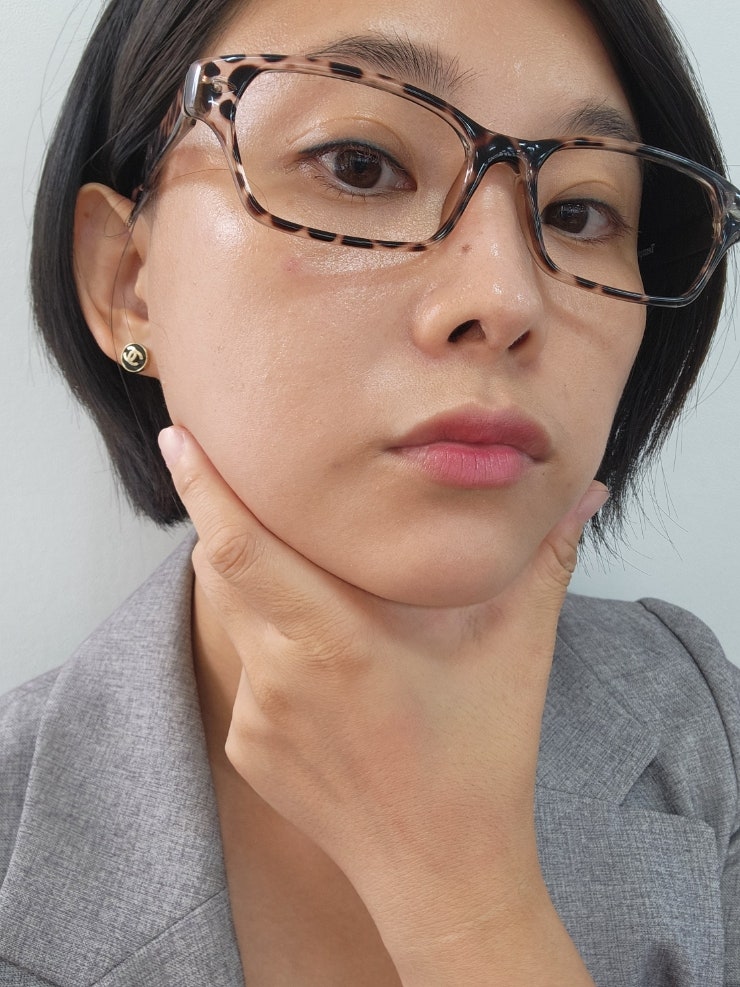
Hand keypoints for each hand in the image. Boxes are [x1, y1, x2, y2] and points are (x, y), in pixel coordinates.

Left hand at [160, 425, 603, 984]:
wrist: (443, 871)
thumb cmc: (480, 759)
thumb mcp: (516, 650)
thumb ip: (542, 561)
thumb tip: (581, 494)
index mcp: (334, 639)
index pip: (240, 546)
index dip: (203, 488)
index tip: (179, 437)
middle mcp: (280, 674)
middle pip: (222, 569)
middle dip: (227, 520)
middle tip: (248, 481)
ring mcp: (255, 717)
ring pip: (234, 618)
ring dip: (254, 580)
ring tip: (304, 572)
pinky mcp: (247, 749)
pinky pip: (245, 673)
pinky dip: (270, 643)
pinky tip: (324, 662)